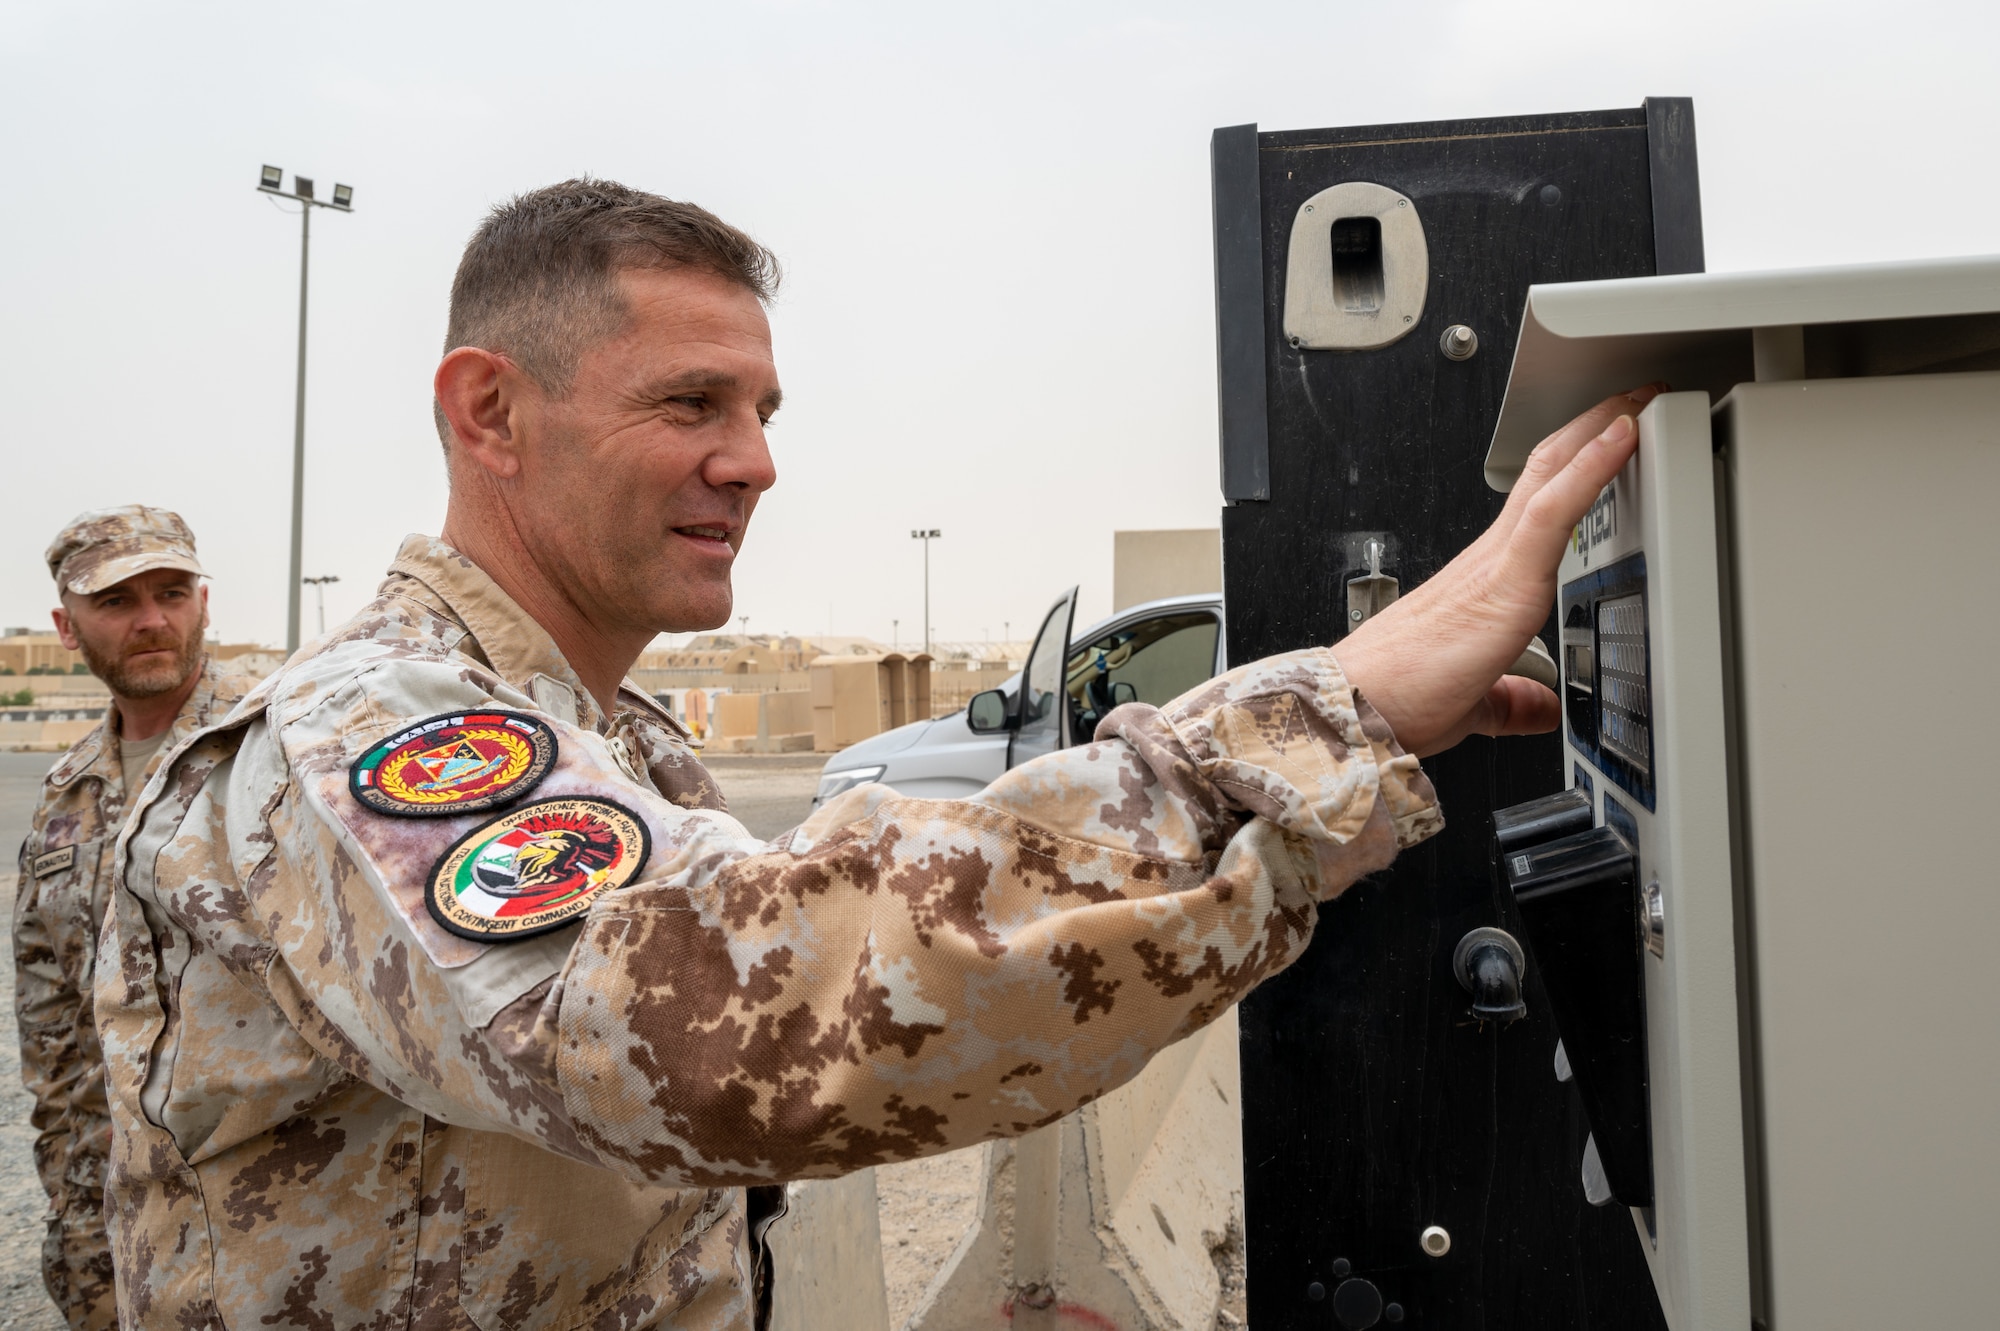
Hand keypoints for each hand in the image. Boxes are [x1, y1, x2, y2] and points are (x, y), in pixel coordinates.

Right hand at [1332, 386, 1660, 756]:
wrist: (1356, 708)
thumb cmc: (1397, 699)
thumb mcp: (1476, 702)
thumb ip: (1512, 700)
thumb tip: (1538, 709)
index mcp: (1486, 583)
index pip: (1538, 506)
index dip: (1575, 467)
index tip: (1612, 441)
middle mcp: (1489, 561)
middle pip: (1546, 472)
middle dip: (1591, 430)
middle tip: (1633, 395)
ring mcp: (1495, 563)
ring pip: (1552, 475)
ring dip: (1599, 433)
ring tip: (1639, 397)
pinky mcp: (1504, 578)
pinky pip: (1553, 509)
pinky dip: (1591, 467)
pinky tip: (1620, 437)